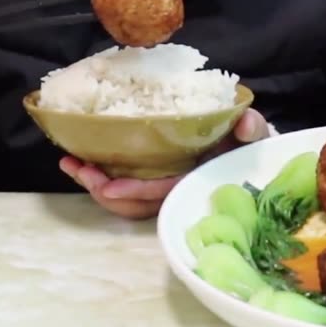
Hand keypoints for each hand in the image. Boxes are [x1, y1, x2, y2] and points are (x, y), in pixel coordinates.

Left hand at [61, 108, 270, 218]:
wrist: (247, 147)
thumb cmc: (248, 142)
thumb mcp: (253, 133)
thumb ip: (251, 128)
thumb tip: (246, 123)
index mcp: (196, 179)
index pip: (165, 191)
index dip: (138, 192)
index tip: (109, 187)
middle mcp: (176, 187)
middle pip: (137, 203)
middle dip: (105, 192)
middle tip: (80, 171)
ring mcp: (162, 184)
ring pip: (126, 199)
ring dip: (96, 186)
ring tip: (72, 165)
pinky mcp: (151, 175)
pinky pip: (123, 186)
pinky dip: (100, 177)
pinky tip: (80, 161)